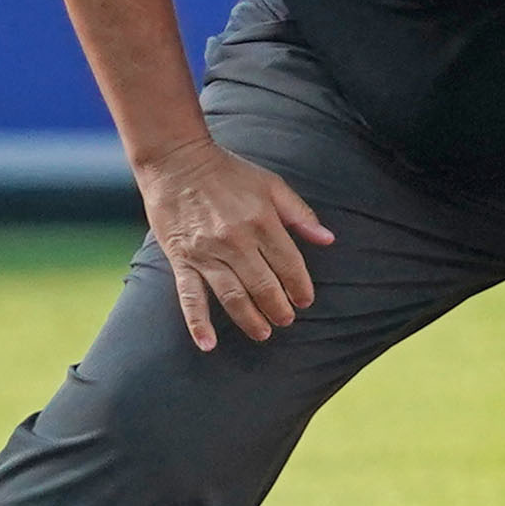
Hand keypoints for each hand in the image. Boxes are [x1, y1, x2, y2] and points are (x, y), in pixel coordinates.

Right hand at [137, 137, 335, 352]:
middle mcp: (235, 240)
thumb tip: (328, 239)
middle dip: (278, 307)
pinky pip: (189, 296)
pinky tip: (208, 344)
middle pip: (263, 284)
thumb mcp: (272, 185)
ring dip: (250, 318)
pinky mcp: (181, 259)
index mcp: (262, 221)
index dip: (300, 286)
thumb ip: (300, 213)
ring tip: (263, 333)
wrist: (176, 161)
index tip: (306, 300)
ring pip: (232, 295)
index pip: (288, 264)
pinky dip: (197, 322)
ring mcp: (206, 252)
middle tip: (287, 320)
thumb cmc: (229, 172)